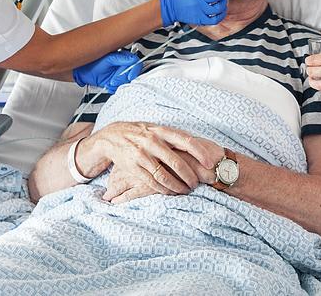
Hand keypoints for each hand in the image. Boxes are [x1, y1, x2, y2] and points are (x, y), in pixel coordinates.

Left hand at [72, 51, 141, 93]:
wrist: (82, 72)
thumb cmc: (91, 63)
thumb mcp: (107, 60)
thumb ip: (119, 59)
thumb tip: (131, 60)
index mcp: (122, 57)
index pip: (135, 63)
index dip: (133, 70)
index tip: (129, 76)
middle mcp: (122, 65)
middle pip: (131, 74)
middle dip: (122, 79)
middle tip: (113, 81)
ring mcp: (118, 74)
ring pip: (126, 82)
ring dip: (118, 84)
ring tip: (109, 83)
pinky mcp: (114, 82)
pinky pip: (119, 87)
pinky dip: (114, 88)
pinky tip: (108, 85)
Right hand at [91, 122, 220, 203]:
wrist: (111, 136)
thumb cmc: (140, 133)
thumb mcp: (156, 129)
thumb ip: (173, 137)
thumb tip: (199, 146)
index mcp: (161, 130)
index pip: (185, 140)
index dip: (199, 152)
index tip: (209, 163)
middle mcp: (152, 141)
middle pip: (176, 162)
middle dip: (189, 175)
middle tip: (196, 183)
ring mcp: (142, 155)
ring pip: (164, 175)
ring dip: (177, 186)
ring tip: (186, 190)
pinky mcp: (133, 167)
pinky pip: (152, 181)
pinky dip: (163, 188)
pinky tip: (170, 192)